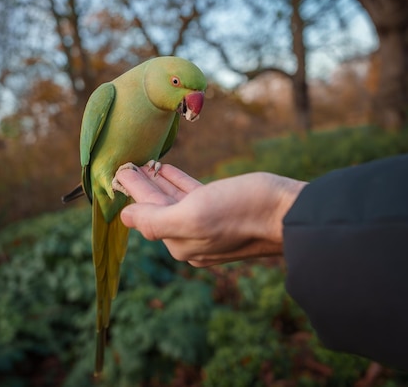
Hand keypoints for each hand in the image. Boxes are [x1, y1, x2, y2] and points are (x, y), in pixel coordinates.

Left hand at [115, 164, 306, 266]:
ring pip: (175, 201)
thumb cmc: (242, 211)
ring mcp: (210, 225)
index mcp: (181, 243)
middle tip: (126, 165)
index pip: (147, 214)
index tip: (117, 172)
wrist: (290, 213)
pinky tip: (168, 170)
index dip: (132, 192)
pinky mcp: (225, 210)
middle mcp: (193, 239)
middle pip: (159, 208)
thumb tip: (126, 217)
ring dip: (158, 183)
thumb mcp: (193, 215)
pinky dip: (179, 182)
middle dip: (142, 187)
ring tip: (144, 164)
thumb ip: (155, 219)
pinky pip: (194, 195)